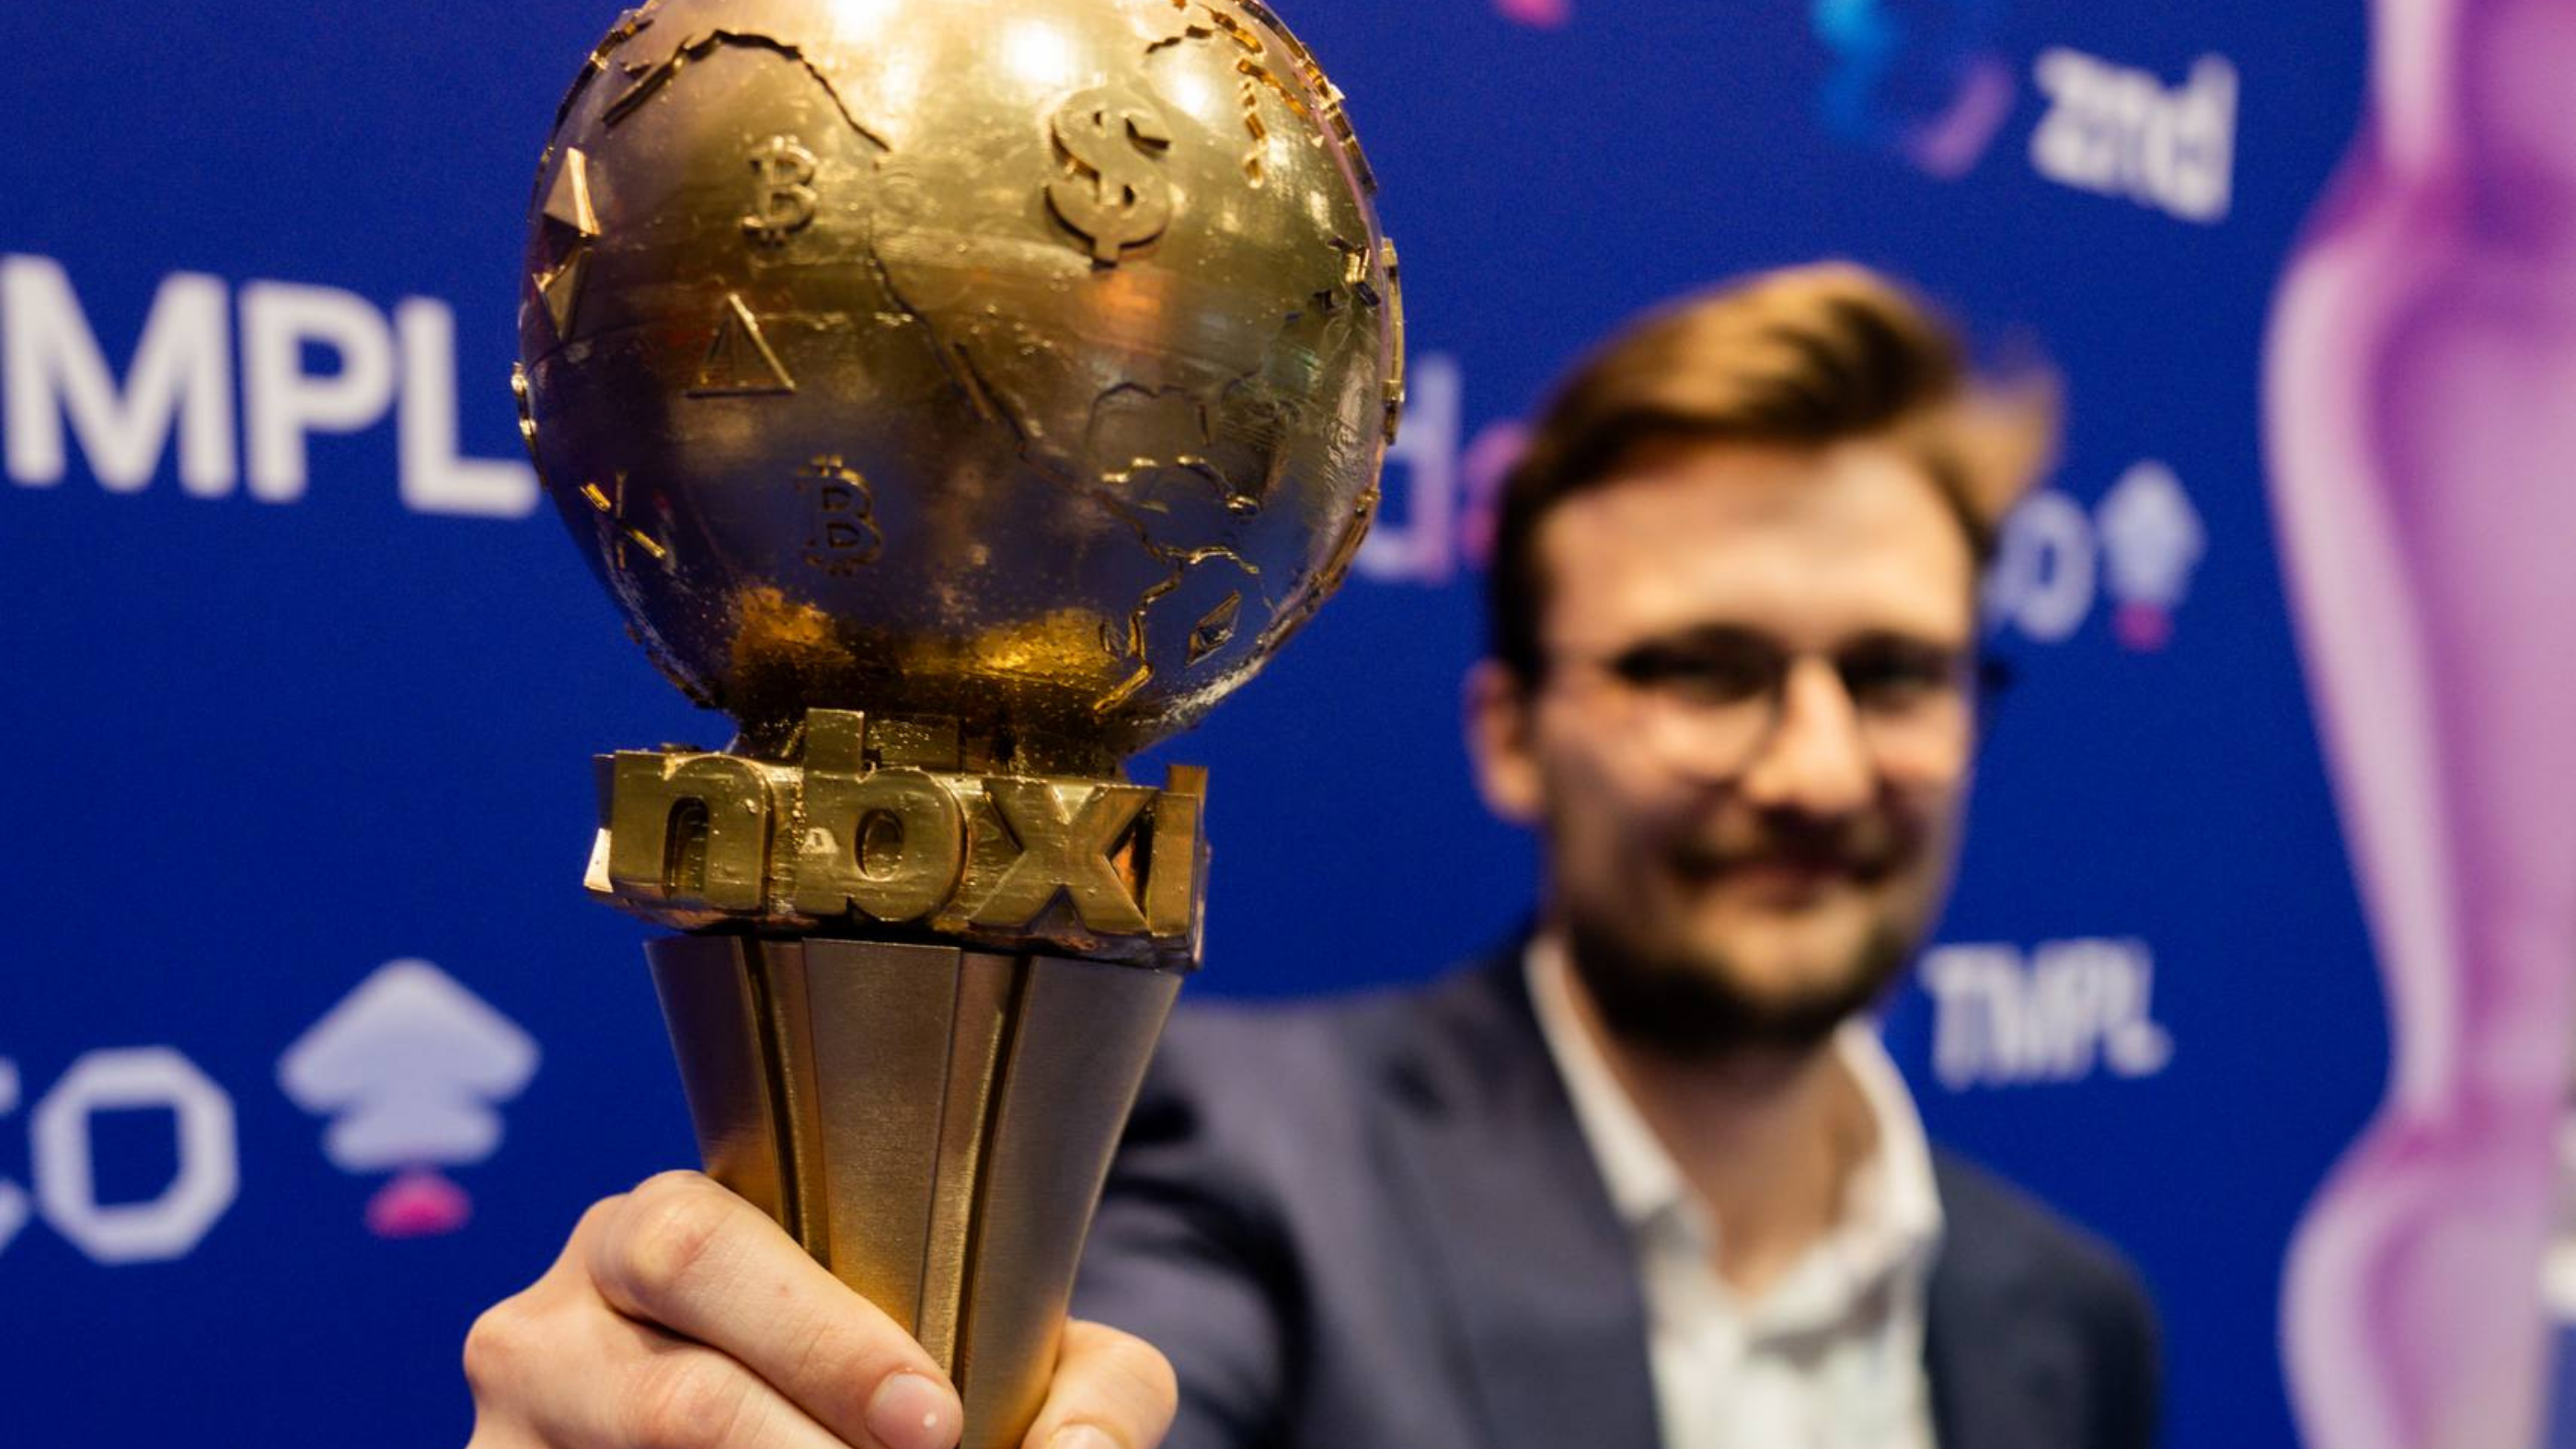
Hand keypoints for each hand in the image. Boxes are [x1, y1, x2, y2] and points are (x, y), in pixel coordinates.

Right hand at [466, 1171, 1176, 1448]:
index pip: (700, 1250)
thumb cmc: (907, 1395)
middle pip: (662, 1396)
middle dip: (794, 1447)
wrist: (805, 1433)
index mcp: (652, 1233)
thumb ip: (1093, 1392)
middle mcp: (549, 1322)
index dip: (819, 1341)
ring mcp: (508, 1435)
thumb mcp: (1012, 1362)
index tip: (933, 1420)